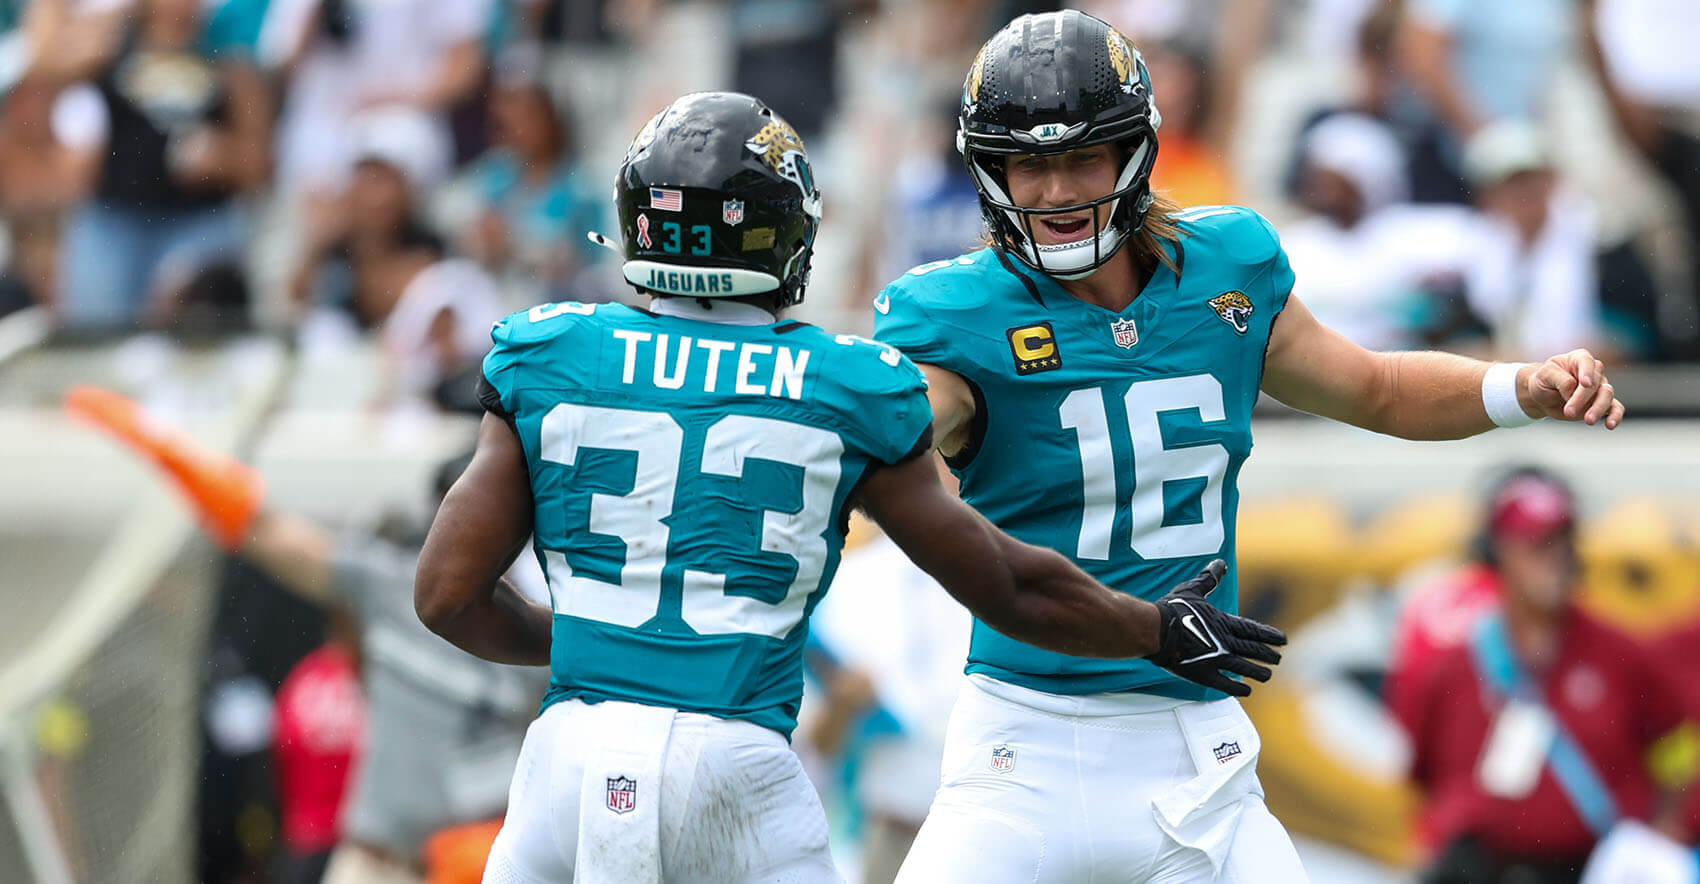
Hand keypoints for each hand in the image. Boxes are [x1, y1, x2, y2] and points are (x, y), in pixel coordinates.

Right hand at [1145, 560, 1285, 696]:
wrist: (1157, 630)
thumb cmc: (1173, 609)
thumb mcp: (1192, 590)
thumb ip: (1208, 579)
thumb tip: (1220, 563)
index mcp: (1224, 623)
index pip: (1253, 630)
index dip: (1269, 635)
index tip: (1283, 640)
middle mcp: (1225, 642)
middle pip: (1252, 650)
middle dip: (1267, 655)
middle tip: (1278, 659)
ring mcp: (1216, 659)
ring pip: (1244, 668)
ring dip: (1258, 672)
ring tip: (1268, 676)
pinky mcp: (1204, 675)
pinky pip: (1226, 684)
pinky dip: (1237, 688)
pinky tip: (1246, 691)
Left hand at [1523, 349, 1625, 428]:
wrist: (1542, 397)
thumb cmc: (1544, 382)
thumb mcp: (1544, 376)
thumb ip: (1560, 379)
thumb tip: (1573, 389)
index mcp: (1579, 359)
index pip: (1587, 362)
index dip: (1587, 372)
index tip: (1585, 384)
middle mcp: (1593, 372)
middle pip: (1596, 383)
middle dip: (1583, 398)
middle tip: (1569, 411)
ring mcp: (1600, 388)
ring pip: (1607, 395)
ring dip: (1598, 408)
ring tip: (1588, 420)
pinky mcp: (1602, 404)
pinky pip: (1615, 408)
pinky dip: (1615, 416)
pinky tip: (1610, 425)